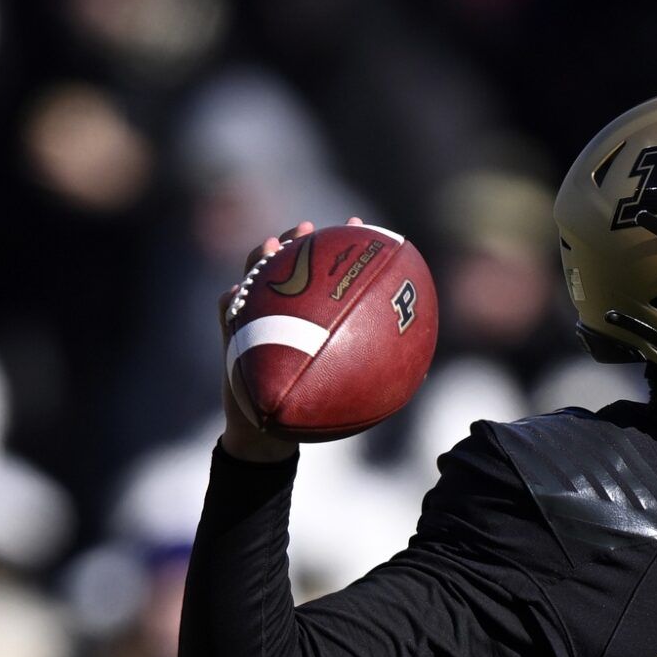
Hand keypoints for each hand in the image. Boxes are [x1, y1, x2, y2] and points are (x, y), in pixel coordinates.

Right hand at [214, 217, 363, 461]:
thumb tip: (429, 372)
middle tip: (310, 229)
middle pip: (288, 263)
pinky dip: (231, 300)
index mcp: (313, 311)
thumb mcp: (351, 385)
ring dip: (259, 259)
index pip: (326, 270)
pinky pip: (228, 313)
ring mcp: (254, 317)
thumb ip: (380, 370)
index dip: (342, 245)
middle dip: (297, 240)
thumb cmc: (315, 400)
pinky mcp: (231, 335)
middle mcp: (284, 307)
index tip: (360, 227)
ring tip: (270, 248)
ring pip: (254, 278)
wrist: (274, 429)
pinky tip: (236, 293)